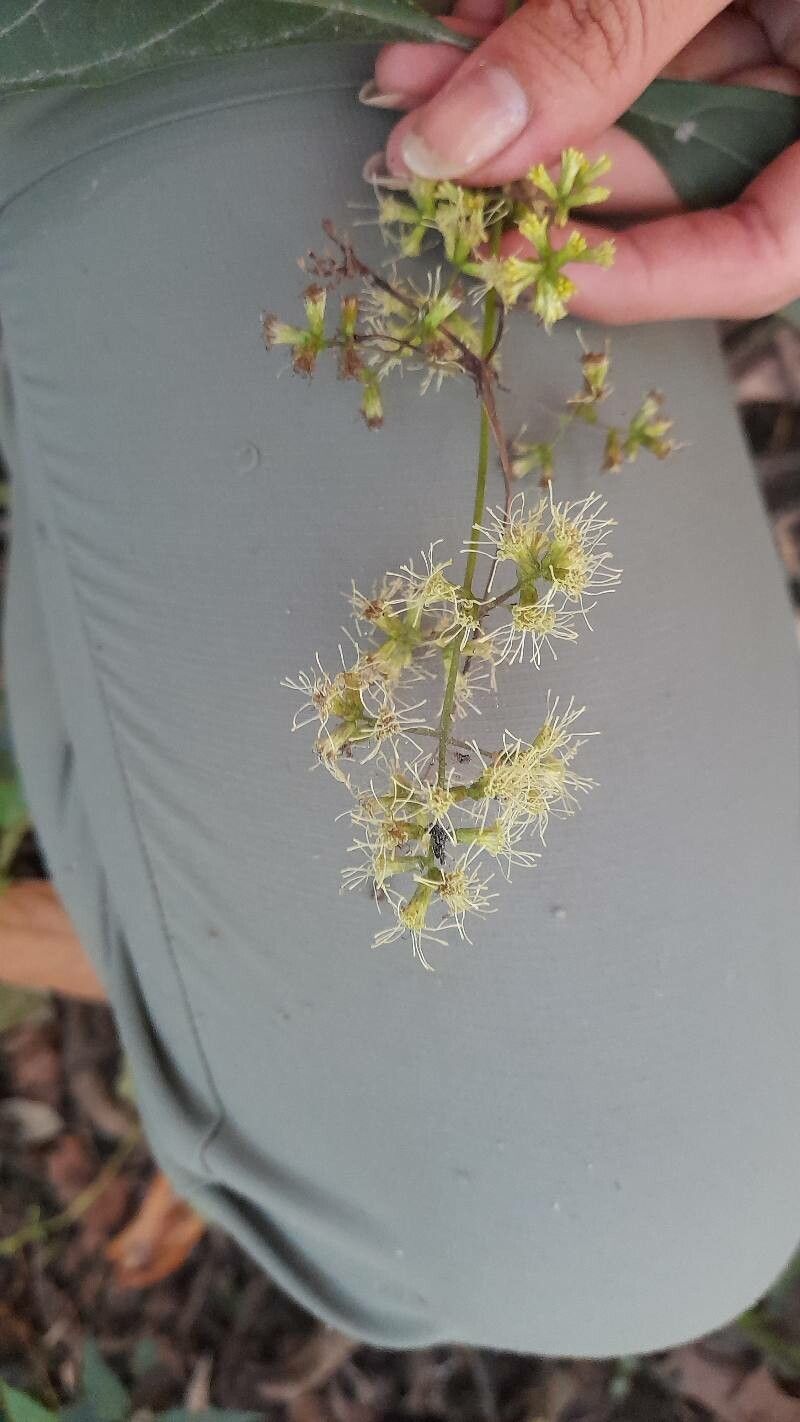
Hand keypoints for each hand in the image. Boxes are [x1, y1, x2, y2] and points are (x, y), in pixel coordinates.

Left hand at [370, 2, 799, 321]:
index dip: (636, 279)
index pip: (757, 256)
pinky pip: (625, 34)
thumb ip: (608, 33)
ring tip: (417, 73)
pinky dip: (544, 26)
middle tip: (428, 142)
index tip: (515, 254)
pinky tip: (470, 18)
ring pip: (632, 102)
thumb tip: (469, 140)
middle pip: (671, 180)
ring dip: (513, 90)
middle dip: (531, 157)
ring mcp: (765, 33)